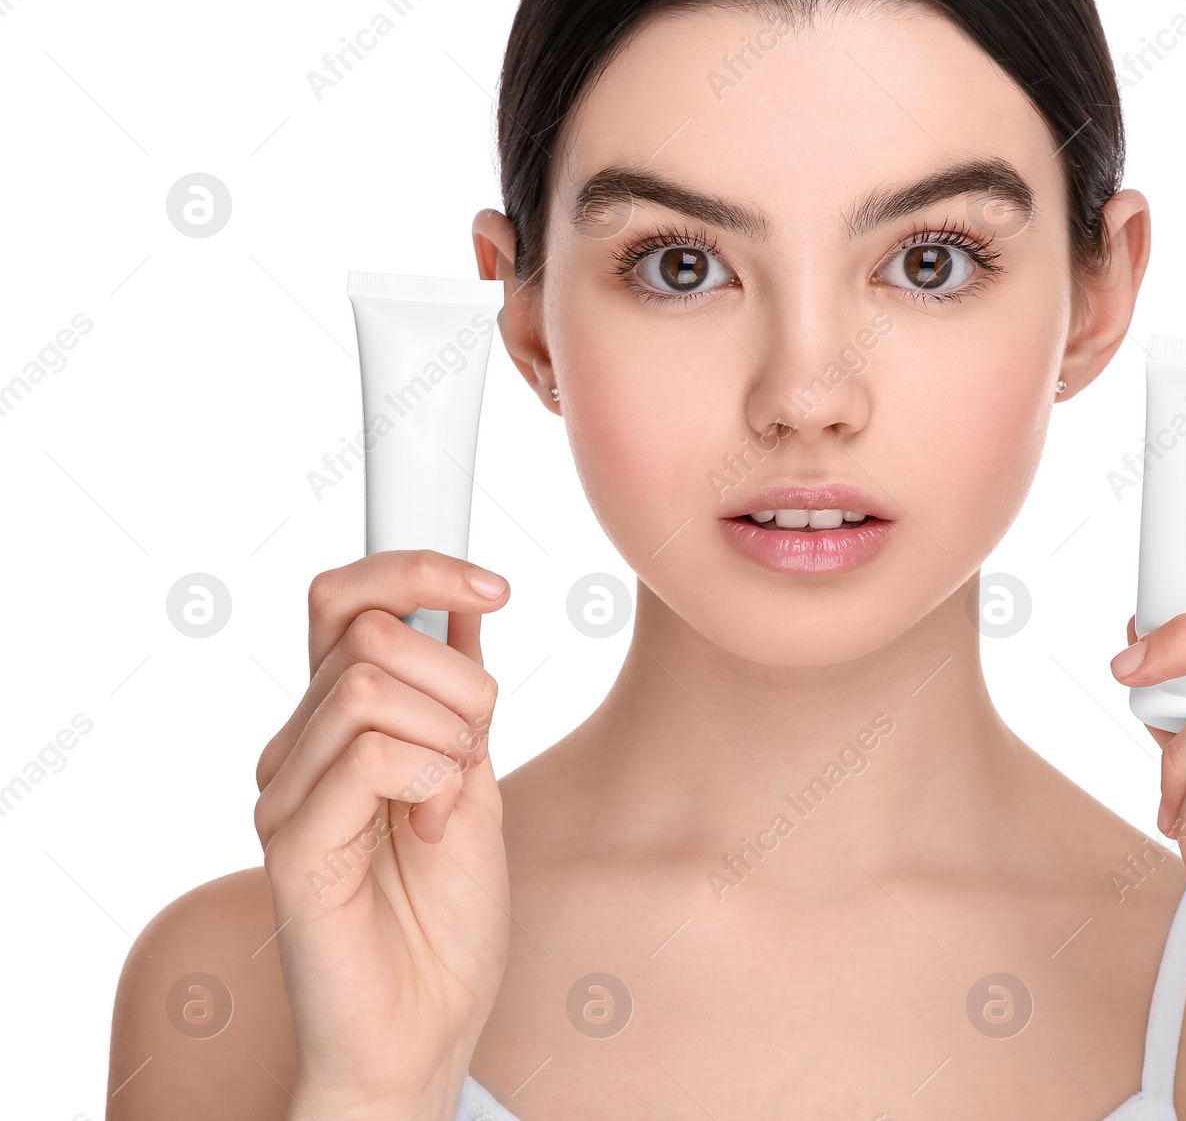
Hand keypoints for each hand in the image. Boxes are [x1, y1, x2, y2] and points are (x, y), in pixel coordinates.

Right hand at [255, 550, 511, 1118]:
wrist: (428, 1022)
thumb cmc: (448, 912)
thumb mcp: (472, 773)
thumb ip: (457, 691)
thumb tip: (466, 599)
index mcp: (338, 720)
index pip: (345, 599)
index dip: (416, 569)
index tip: (496, 588)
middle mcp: (297, 744)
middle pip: (369, 630)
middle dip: (459, 679)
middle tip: (476, 753)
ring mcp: (284, 790)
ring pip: (372, 686)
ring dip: (449, 736)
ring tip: (450, 802)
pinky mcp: (288, 841)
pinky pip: (369, 754)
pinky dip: (431, 779)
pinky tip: (433, 829)